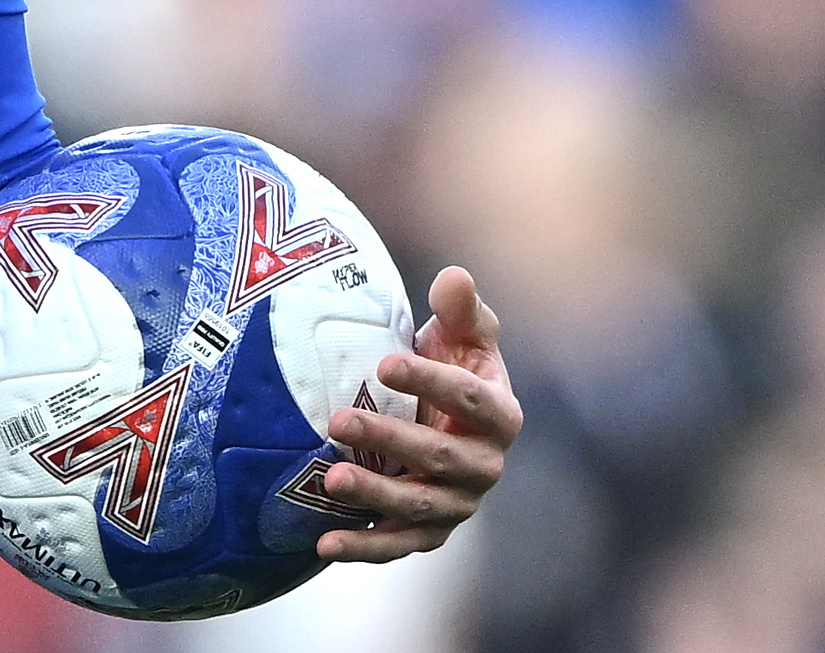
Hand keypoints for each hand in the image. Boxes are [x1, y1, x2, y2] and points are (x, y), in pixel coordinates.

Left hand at [315, 265, 519, 562]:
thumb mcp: (462, 332)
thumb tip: (453, 277)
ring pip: (418, 505)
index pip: (470, 399)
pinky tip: (323, 544)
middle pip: (439, 456)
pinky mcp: (429, 532)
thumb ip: (461, 307)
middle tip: (338, 422)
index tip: (384, 365)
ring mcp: (457, 503)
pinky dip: (363, 547)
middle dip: (389, 440)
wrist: (445, 418)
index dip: (431, 382)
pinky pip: (397, 545)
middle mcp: (485, 465)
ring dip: (374, 496)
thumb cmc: (453, 365)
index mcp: (500, 415)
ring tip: (331, 479)